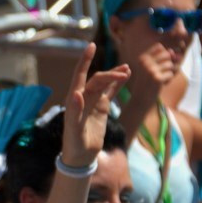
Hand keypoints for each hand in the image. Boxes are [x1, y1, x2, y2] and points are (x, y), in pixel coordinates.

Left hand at [60, 42, 129, 166]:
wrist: (81, 156)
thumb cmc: (74, 143)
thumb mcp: (74, 129)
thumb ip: (74, 111)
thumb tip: (76, 93)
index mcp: (74, 98)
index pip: (79, 75)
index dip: (84, 60)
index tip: (91, 46)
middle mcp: (83, 97)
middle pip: (97, 79)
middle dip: (109, 74)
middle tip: (124, 72)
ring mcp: (92, 101)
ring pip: (105, 83)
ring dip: (115, 75)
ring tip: (127, 68)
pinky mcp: (101, 108)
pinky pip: (110, 92)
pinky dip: (118, 84)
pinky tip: (127, 75)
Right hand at [131, 42, 177, 93]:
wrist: (141, 98)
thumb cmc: (149, 81)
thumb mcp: (154, 67)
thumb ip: (165, 57)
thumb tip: (174, 52)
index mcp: (142, 57)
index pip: (160, 47)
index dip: (163, 55)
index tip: (156, 64)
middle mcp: (145, 62)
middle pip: (167, 54)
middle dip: (167, 64)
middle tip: (158, 73)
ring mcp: (150, 70)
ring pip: (170, 64)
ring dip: (168, 72)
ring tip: (159, 79)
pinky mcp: (157, 79)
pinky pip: (171, 74)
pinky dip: (168, 80)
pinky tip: (159, 84)